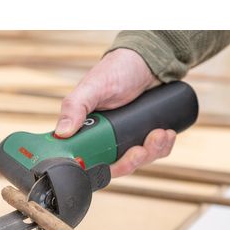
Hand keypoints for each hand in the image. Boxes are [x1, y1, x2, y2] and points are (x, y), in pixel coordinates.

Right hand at [55, 48, 175, 177]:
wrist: (148, 60)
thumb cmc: (117, 69)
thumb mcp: (93, 87)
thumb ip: (74, 107)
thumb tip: (62, 133)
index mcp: (86, 132)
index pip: (87, 161)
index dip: (97, 169)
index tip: (110, 164)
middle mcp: (104, 139)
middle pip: (115, 166)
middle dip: (131, 161)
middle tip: (140, 149)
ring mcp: (126, 138)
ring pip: (137, 161)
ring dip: (151, 152)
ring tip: (159, 133)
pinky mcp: (144, 136)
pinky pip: (154, 152)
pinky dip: (162, 147)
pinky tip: (167, 133)